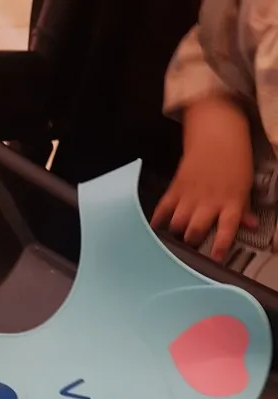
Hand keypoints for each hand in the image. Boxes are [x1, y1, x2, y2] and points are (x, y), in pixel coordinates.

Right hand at [152, 97, 256, 261]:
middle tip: (192, 248)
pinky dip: (157, 221)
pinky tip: (154, 230)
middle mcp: (209, 201)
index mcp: (230, 201)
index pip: (227, 229)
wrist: (217, 132)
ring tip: (177, 239)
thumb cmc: (233, 158)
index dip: (221, 246)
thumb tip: (251, 225)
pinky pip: (163, 208)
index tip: (216, 258)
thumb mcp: (244, 185)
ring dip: (176, 234)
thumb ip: (243, 210)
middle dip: (192, 243)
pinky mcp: (176, 187)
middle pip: (195, 231)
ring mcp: (190, 195)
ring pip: (177, 224)